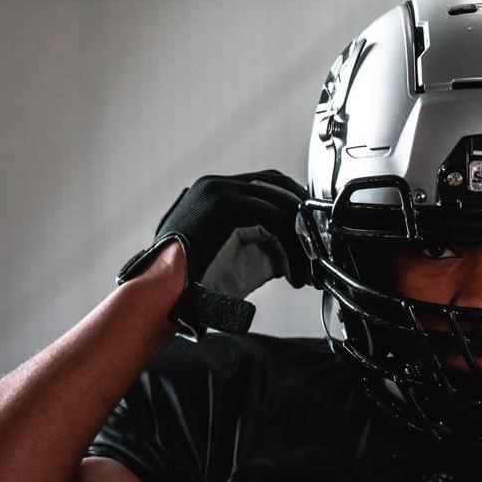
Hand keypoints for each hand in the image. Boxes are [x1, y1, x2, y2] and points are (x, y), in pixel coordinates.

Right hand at [116, 170, 309, 340]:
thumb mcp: (236, 258)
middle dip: (304, 217)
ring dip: (301, 238)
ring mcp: (220, 190)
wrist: (163, 296)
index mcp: (216, 194)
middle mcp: (218, 185)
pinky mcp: (224, 204)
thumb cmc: (193, 285)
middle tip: (317, 251)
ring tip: (307, 271)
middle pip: (279, 186)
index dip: (294, 209)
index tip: (310, 237)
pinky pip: (274, 217)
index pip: (268, 186)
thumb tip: (296, 251)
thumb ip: (264, 244)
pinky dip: (291, 247)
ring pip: (281, 202)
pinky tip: (294, 273)